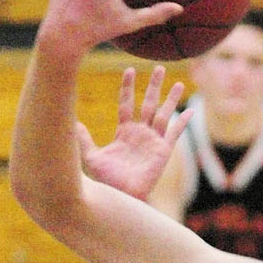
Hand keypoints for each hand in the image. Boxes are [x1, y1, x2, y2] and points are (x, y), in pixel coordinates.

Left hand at [77, 65, 191, 199]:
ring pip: (164, 114)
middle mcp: (141, 134)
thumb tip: (72, 122)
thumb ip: (84, 139)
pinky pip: (174, 134)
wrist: (121, 194)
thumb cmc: (106, 179)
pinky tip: (190, 111)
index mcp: (125, 132)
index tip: (129, 69)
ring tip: (177, 82)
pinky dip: (182, 123)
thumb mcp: (91, 156)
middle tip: (159, 68)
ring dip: (170, 98)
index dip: (128, 87)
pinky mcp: (163, 151)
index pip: (127, 104)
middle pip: (149, 104)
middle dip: (154, 86)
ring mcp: (153, 141)